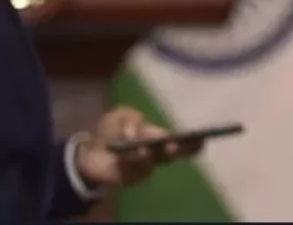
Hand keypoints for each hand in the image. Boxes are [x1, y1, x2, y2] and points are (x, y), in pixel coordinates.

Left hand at [74, 105, 202, 186]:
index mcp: (161, 138)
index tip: (202, 138)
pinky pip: (133, 171)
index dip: (194, 142)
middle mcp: (157, 155)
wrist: (90, 152)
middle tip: (172, 145)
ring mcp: (144, 167)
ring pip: (151, 162)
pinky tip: (129, 155)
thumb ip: (130, 117)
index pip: (183, 142)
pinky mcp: (130, 177)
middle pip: (173, 155)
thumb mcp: (121, 115)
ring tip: (143, 149)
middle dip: (175, 150)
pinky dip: (130, 162)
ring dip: (147, 156)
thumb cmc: (113, 131)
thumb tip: (133, 133)